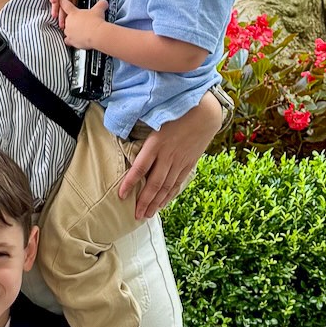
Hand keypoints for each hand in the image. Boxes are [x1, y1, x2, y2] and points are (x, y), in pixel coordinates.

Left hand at [57, 0, 107, 49]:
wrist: (97, 34)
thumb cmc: (96, 22)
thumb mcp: (99, 9)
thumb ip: (101, 4)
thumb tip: (104, 2)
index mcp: (73, 13)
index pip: (65, 4)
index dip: (62, 1)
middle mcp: (68, 22)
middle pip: (66, 19)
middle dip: (72, 19)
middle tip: (80, 20)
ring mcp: (69, 32)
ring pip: (66, 30)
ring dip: (71, 30)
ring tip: (78, 30)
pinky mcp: (71, 40)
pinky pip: (67, 40)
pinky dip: (70, 40)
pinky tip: (75, 40)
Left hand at [120, 91, 223, 218]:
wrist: (204, 113)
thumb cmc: (176, 112)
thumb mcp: (156, 119)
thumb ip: (143, 132)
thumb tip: (123, 136)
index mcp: (156, 143)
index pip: (140, 168)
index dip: (130, 183)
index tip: (121, 195)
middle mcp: (168, 156)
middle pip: (154, 184)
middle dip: (144, 201)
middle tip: (136, 215)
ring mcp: (180, 161)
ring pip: (166, 187)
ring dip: (156, 202)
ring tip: (147, 214)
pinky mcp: (189, 164)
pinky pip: (177, 183)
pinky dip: (169, 195)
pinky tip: (163, 204)